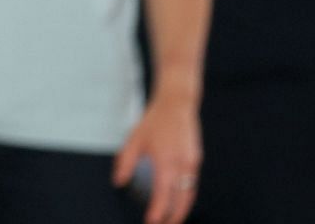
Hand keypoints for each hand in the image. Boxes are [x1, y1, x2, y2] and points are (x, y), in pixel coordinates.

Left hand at [114, 94, 201, 223]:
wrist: (177, 103)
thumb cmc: (154, 120)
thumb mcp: (134, 139)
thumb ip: (126, 162)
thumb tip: (118, 182)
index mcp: (166, 161)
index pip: (163, 194)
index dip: (158, 211)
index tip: (151, 222)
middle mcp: (182, 164)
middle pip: (182, 201)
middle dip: (174, 217)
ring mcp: (192, 162)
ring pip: (190, 194)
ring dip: (182, 210)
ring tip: (172, 220)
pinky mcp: (196, 159)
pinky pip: (192, 184)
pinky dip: (186, 197)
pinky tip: (179, 202)